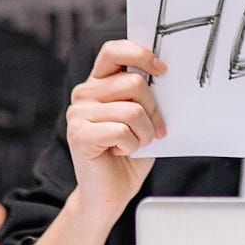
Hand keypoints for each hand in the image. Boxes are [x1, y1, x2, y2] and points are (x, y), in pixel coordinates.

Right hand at [65, 40, 166, 221]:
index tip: (162, 70)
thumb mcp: (144, 117)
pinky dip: (132, 145)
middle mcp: (84, 93)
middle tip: (153, 130)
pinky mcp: (78, 135)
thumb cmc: (129, 153)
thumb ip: (147, 95)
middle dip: (154, 110)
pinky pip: (121, 131)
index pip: (114, 51)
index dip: (140, 54)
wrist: (111, 193)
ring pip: (131, 110)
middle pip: (133, 82)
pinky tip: (121, 151)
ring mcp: (77, 113)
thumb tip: (166, 76)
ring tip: (136, 143)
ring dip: (144, 133)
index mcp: (100, 82)